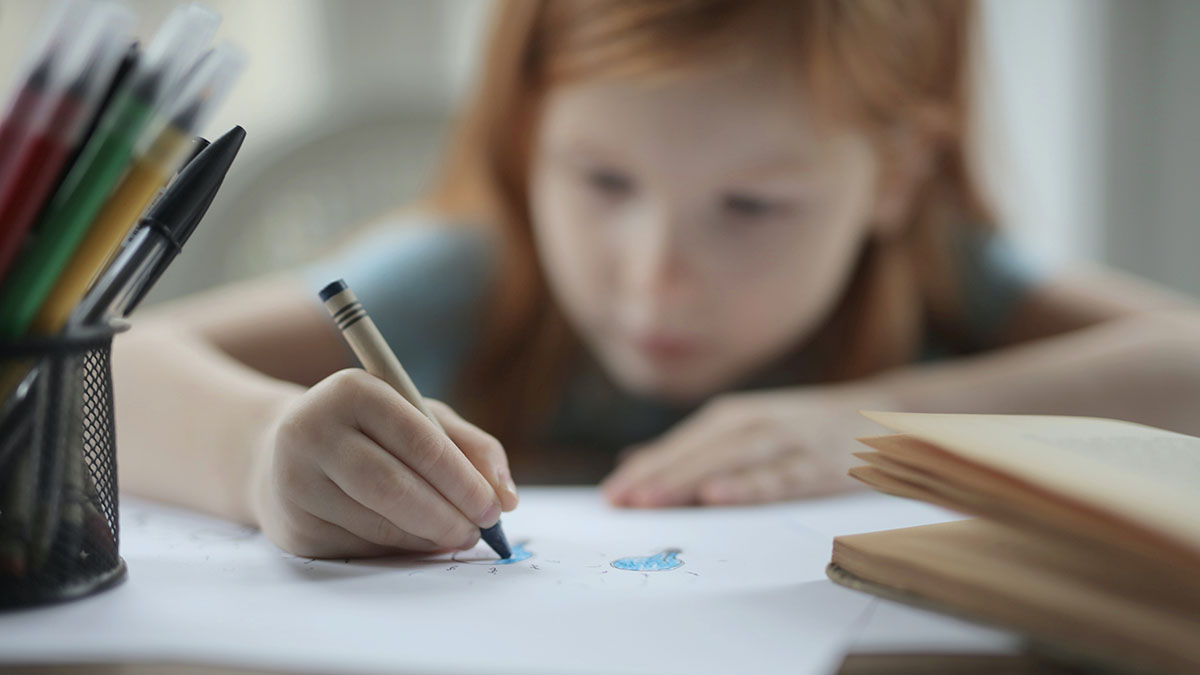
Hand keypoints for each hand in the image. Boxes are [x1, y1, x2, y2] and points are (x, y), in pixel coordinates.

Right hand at [250, 369, 518, 557]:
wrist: (281, 456)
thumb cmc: (370, 432)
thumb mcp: (420, 417)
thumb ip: (470, 446)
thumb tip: (506, 495)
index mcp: (351, 391)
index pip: (419, 441)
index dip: (463, 480)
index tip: (496, 507)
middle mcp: (312, 431)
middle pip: (394, 486)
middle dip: (448, 516)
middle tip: (479, 532)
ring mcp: (295, 482)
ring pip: (378, 523)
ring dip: (428, 538)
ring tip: (455, 535)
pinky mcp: (292, 528)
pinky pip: (360, 547)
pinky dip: (398, 549)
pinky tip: (413, 540)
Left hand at [601, 387, 894, 507]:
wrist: (882, 414)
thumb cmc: (803, 428)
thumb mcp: (746, 428)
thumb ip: (693, 448)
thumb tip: (633, 461)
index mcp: (733, 417)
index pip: (679, 445)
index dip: (644, 469)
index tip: (610, 496)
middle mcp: (755, 423)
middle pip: (698, 452)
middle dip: (656, 477)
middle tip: (620, 502)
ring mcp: (788, 441)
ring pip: (730, 461)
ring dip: (688, 480)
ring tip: (651, 501)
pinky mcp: (818, 464)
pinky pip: (778, 477)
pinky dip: (747, 485)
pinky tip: (717, 497)